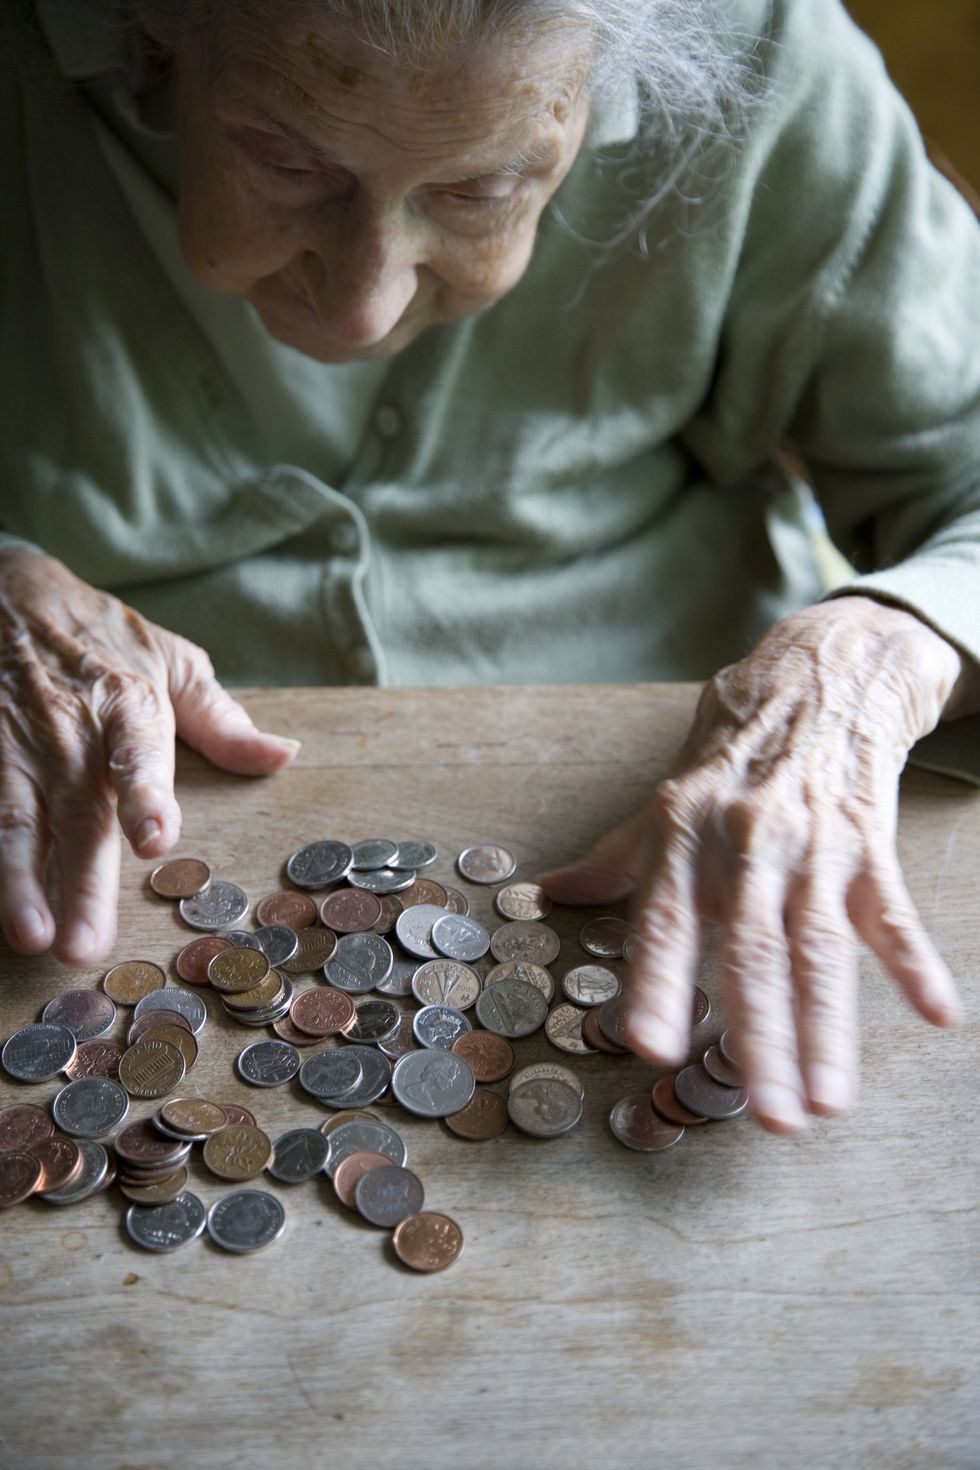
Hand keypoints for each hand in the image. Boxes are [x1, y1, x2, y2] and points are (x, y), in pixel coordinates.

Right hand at [0, 550, 298, 964]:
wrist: (6, 591)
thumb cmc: (102, 637)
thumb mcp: (172, 662)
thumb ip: (223, 722)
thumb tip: (285, 756)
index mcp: (127, 705)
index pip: (138, 753)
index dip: (145, 795)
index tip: (154, 839)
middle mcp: (69, 732)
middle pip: (76, 813)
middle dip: (79, 883)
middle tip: (84, 946)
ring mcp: (11, 745)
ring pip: (14, 821)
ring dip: (18, 882)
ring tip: (29, 936)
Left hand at [540, 598, 966, 1132]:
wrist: (818, 676)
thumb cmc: (732, 746)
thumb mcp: (666, 794)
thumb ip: (616, 855)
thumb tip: (549, 893)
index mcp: (684, 834)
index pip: (667, 921)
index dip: (658, 984)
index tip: (653, 1048)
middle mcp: (746, 842)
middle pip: (752, 954)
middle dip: (761, 1041)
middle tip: (768, 1117)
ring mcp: (813, 845)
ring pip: (820, 950)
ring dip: (828, 1031)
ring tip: (829, 1102)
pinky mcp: (869, 843)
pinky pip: (892, 913)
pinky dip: (915, 963)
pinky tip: (934, 1014)